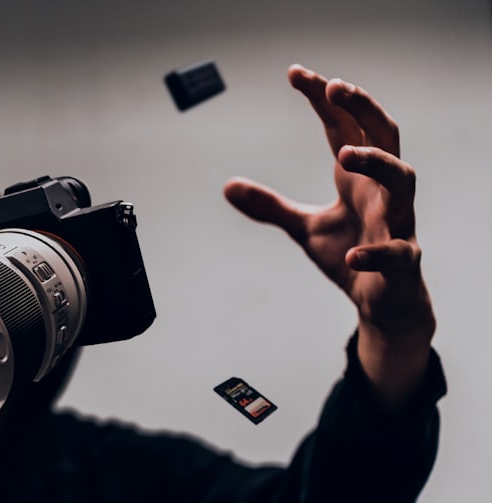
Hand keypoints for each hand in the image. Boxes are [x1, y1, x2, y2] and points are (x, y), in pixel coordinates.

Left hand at [224, 64, 434, 406]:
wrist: (383, 301)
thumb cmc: (350, 252)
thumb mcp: (303, 227)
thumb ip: (270, 206)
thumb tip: (226, 186)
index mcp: (357, 178)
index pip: (343, 127)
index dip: (323, 99)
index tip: (295, 73)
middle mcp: (382, 191)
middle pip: (384, 134)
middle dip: (362, 107)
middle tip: (334, 86)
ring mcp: (397, 223)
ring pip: (402, 180)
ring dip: (377, 163)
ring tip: (345, 154)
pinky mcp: (402, 261)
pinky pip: (395, 252)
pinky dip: (373, 252)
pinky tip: (351, 255)